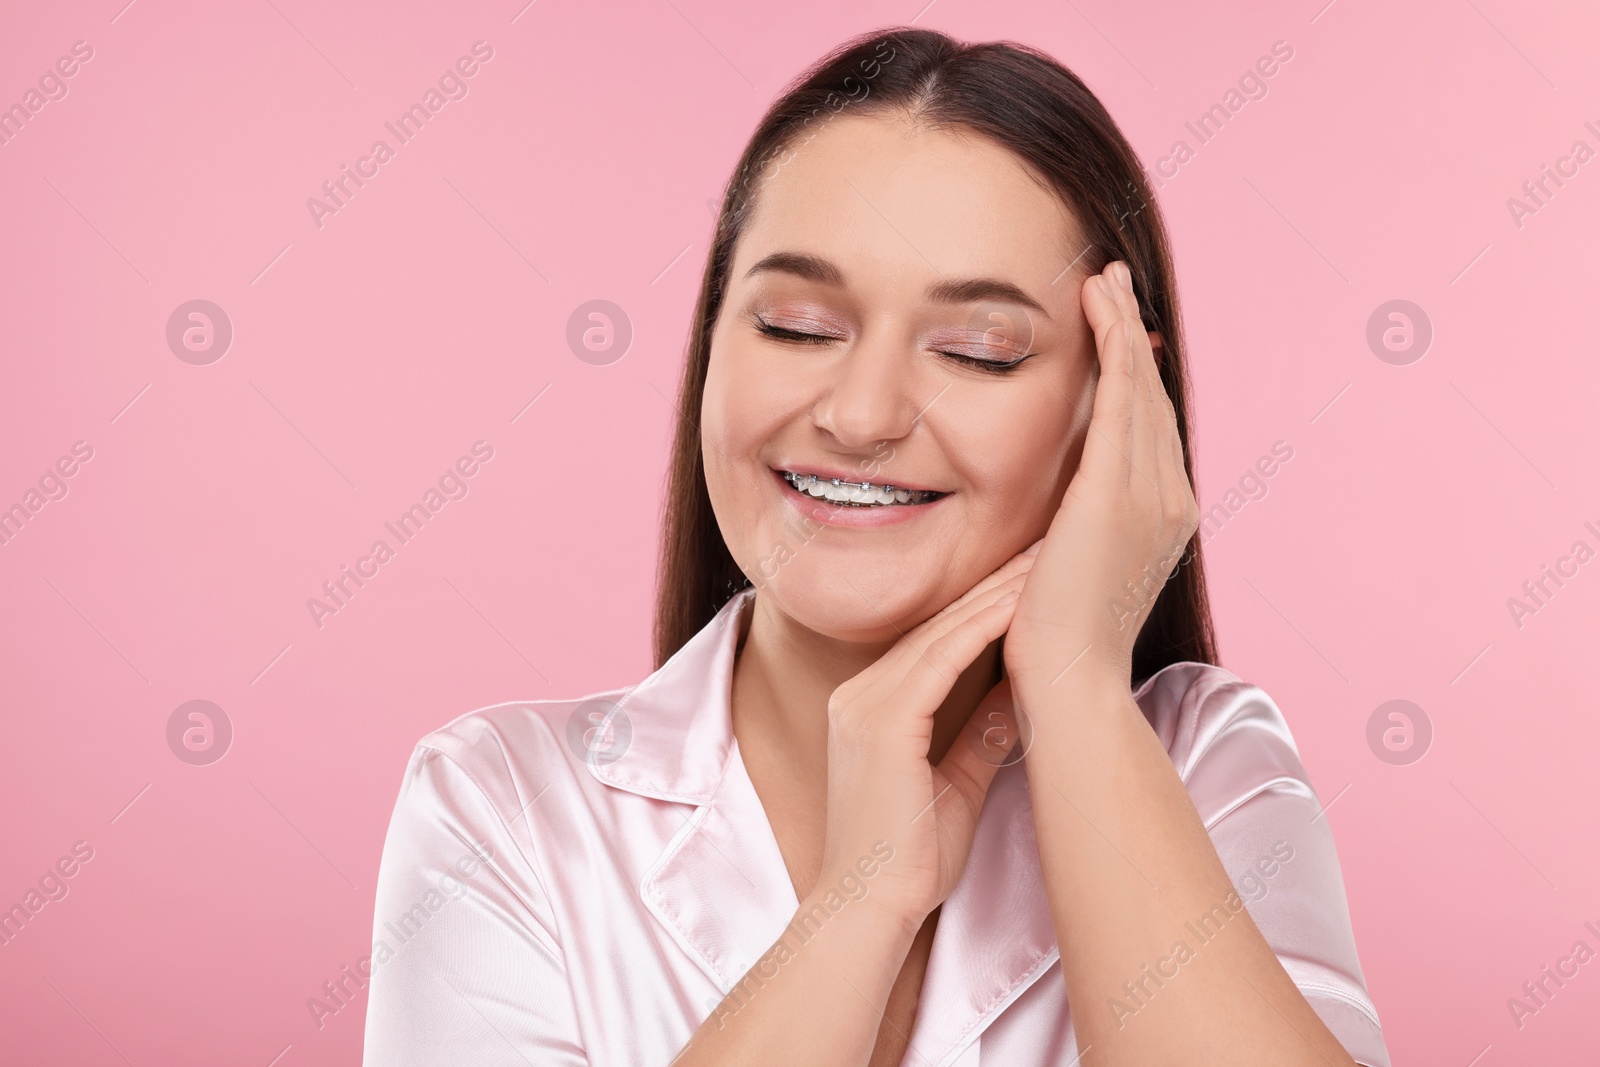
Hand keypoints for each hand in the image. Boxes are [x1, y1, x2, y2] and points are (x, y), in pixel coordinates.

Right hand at [815, 549, 1035, 933]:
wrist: (870, 909)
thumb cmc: (910, 861)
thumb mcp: (956, 783)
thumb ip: (979, 734)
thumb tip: (1020, 694)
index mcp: (870, 707)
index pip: (935, 640)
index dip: (985, 605)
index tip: (1032, 576)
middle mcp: (860, 695)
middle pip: (937, 624)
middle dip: (994, 584)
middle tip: (1044, 545)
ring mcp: (863, 704)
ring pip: (940, 633)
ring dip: (996, 595)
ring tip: (1042, 561)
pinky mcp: (880, 721)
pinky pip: (938, 661)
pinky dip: (981, 630)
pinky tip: (1019, 606)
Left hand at [1003, 260, 1198, 691]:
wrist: (1070, 682)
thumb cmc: (1054, 646)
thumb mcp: (1068, 573)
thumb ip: (1070, 533)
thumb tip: (1051, 518)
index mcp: (1160, 520)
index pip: (1147, 432)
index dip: (1134, 379)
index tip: (1117, 339)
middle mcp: (1170, 499)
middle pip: (1150, 399)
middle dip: (1131, 340)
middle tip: (1112, 288)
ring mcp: (1152, 493)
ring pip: (1139, 387)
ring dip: (1120, 327)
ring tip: (1102, 281)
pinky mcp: (1118, 488)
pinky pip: (1121, 396)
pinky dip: (1111, 345)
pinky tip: (1097, 306)